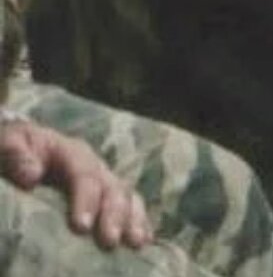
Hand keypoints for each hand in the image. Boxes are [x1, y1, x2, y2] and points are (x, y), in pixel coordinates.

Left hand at [1, 117, 152, 248]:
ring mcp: (104, 182)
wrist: (28, 149)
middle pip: (112, 187)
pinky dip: (139, 221)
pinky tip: (144, 239)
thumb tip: (31, 176)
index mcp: (72, 153)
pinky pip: (129, 206)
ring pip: (126, 196)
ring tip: (135, 242)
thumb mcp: (10, 144)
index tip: (81, 227)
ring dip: (133, 219)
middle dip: (114, 214)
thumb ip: (17, 156)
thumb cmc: (19, 149)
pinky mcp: (106, 197)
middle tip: (110, 241)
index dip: (86, 200)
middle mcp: (95, 167)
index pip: (84, 175)